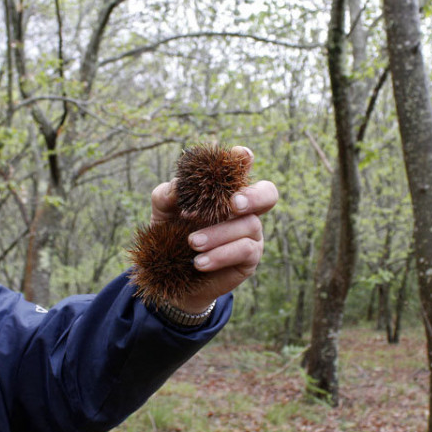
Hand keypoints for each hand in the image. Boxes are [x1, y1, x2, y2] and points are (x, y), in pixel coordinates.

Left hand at [149, 146, 278, 312]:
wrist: (169, 277)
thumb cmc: (170, 236)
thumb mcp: (163, 213)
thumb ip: (166, 196)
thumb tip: (177, 186)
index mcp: (225, 191)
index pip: (242, 169)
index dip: (244, 159)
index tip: (240, 154)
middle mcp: (244, 209)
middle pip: (268, 194)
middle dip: (255, 195)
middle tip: (234, 203)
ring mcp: (250, 234)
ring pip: (249, 225)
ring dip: (219, 233)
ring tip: (192, 243)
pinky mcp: (249, 259)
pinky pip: (244, 250)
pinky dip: (221, 254)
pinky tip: (200, 262)